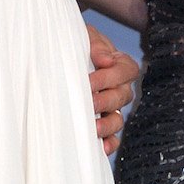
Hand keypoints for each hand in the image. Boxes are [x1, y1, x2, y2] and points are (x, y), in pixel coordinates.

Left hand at [85, 24, 139, 154]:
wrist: (56, 58)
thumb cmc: (74, 45)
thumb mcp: (84, 37)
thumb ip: (95, 44)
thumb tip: (106, 60)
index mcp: (119, 64)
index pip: (127, 71)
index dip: (110, 77)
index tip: (88, 81)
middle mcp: (119, 87)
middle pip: (122, 96)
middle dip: (105, 100)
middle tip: (88, 103)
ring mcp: (111, 107)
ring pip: (118, 118)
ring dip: (108, 125)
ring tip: (94, 129)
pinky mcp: (102, 123)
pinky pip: (112, 136)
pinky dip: (109, 142)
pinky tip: (101, 147)